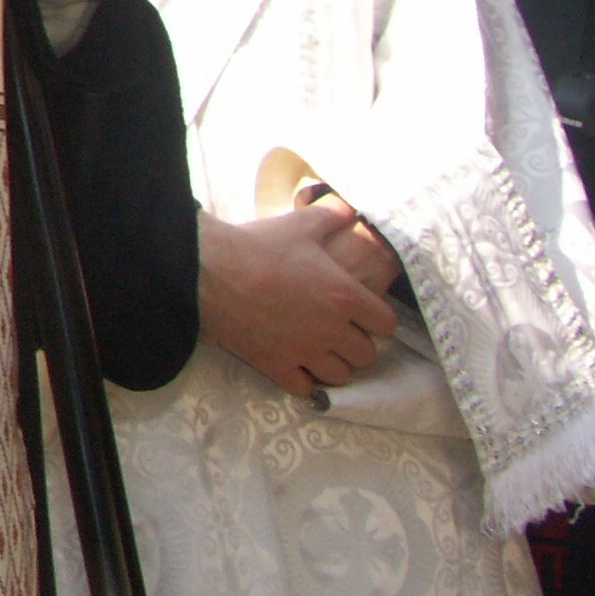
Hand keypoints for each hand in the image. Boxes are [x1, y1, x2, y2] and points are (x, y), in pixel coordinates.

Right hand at [198, 206, 400, 393]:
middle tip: (340, 330)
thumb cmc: (257, 246)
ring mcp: (304, 351)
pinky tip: (296, 364)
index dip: (377, 318)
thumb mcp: (300, 224)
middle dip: (357, 343)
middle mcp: (331, 329)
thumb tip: (351, 206)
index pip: (386, 324)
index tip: (363, 312)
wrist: (208, 271)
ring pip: (340, 376)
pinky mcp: (276, 365)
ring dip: (335, 364)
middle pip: (366, 354)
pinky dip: (305, 380)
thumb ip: (332, 216)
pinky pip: (306, 389)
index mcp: (344, 296)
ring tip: (320, 350)